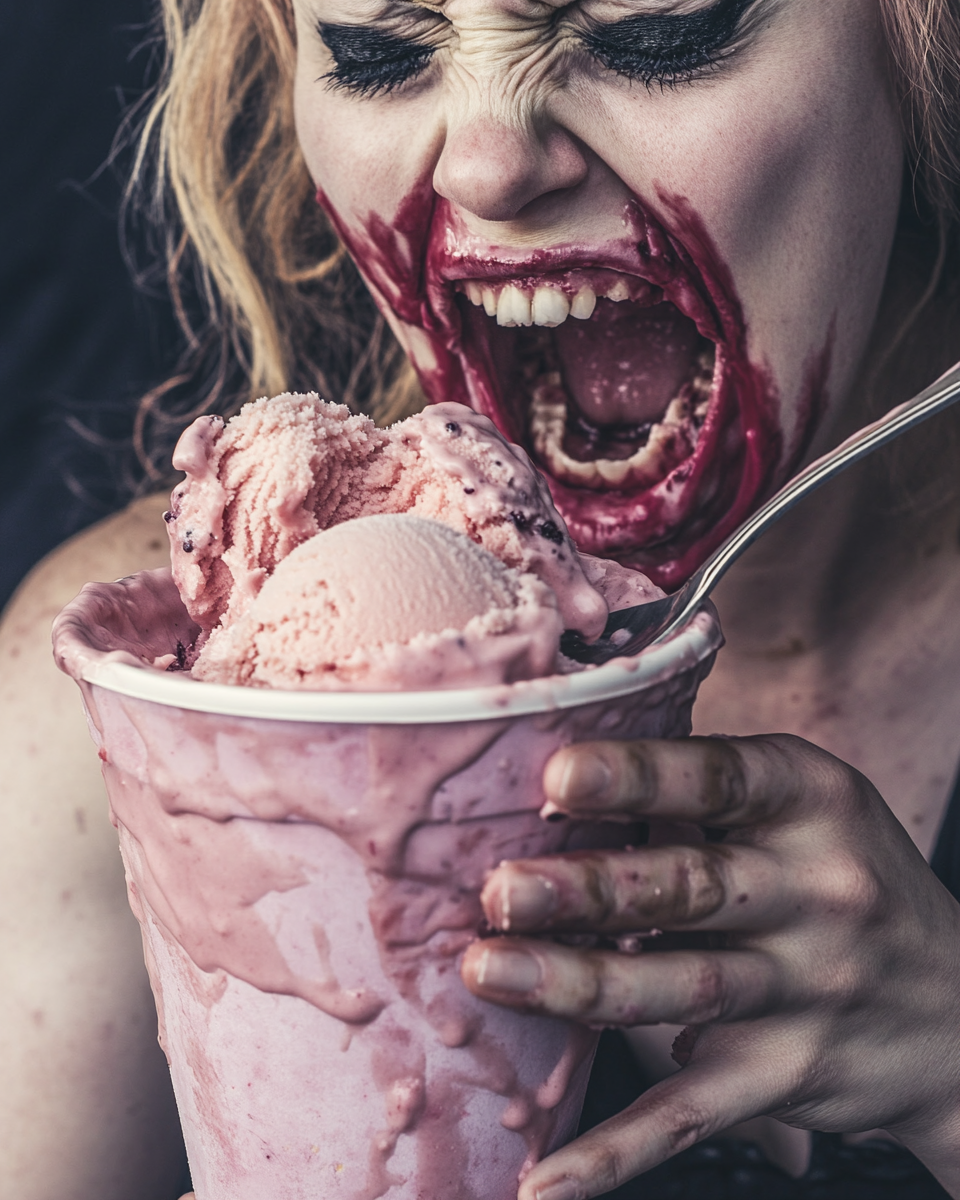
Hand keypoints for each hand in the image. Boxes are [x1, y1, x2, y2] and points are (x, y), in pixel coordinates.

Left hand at [461, 734, 959, 1199]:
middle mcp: (817, 891)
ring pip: (680, 990)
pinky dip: (615, 1151)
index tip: (560, 777)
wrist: (953, 1010)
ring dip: (578, 986)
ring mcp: (805, 989)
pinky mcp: (784, 1074)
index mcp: (812, 802)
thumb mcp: (805, 806)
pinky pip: (691, 1114)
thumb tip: (564, 775)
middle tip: (501, 889)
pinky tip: (543, 1177)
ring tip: (490, 972)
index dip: (640, 778)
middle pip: (688, 889)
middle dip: (590, 889)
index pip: (721, 781)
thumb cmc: (846, 876)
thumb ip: (710, 789)